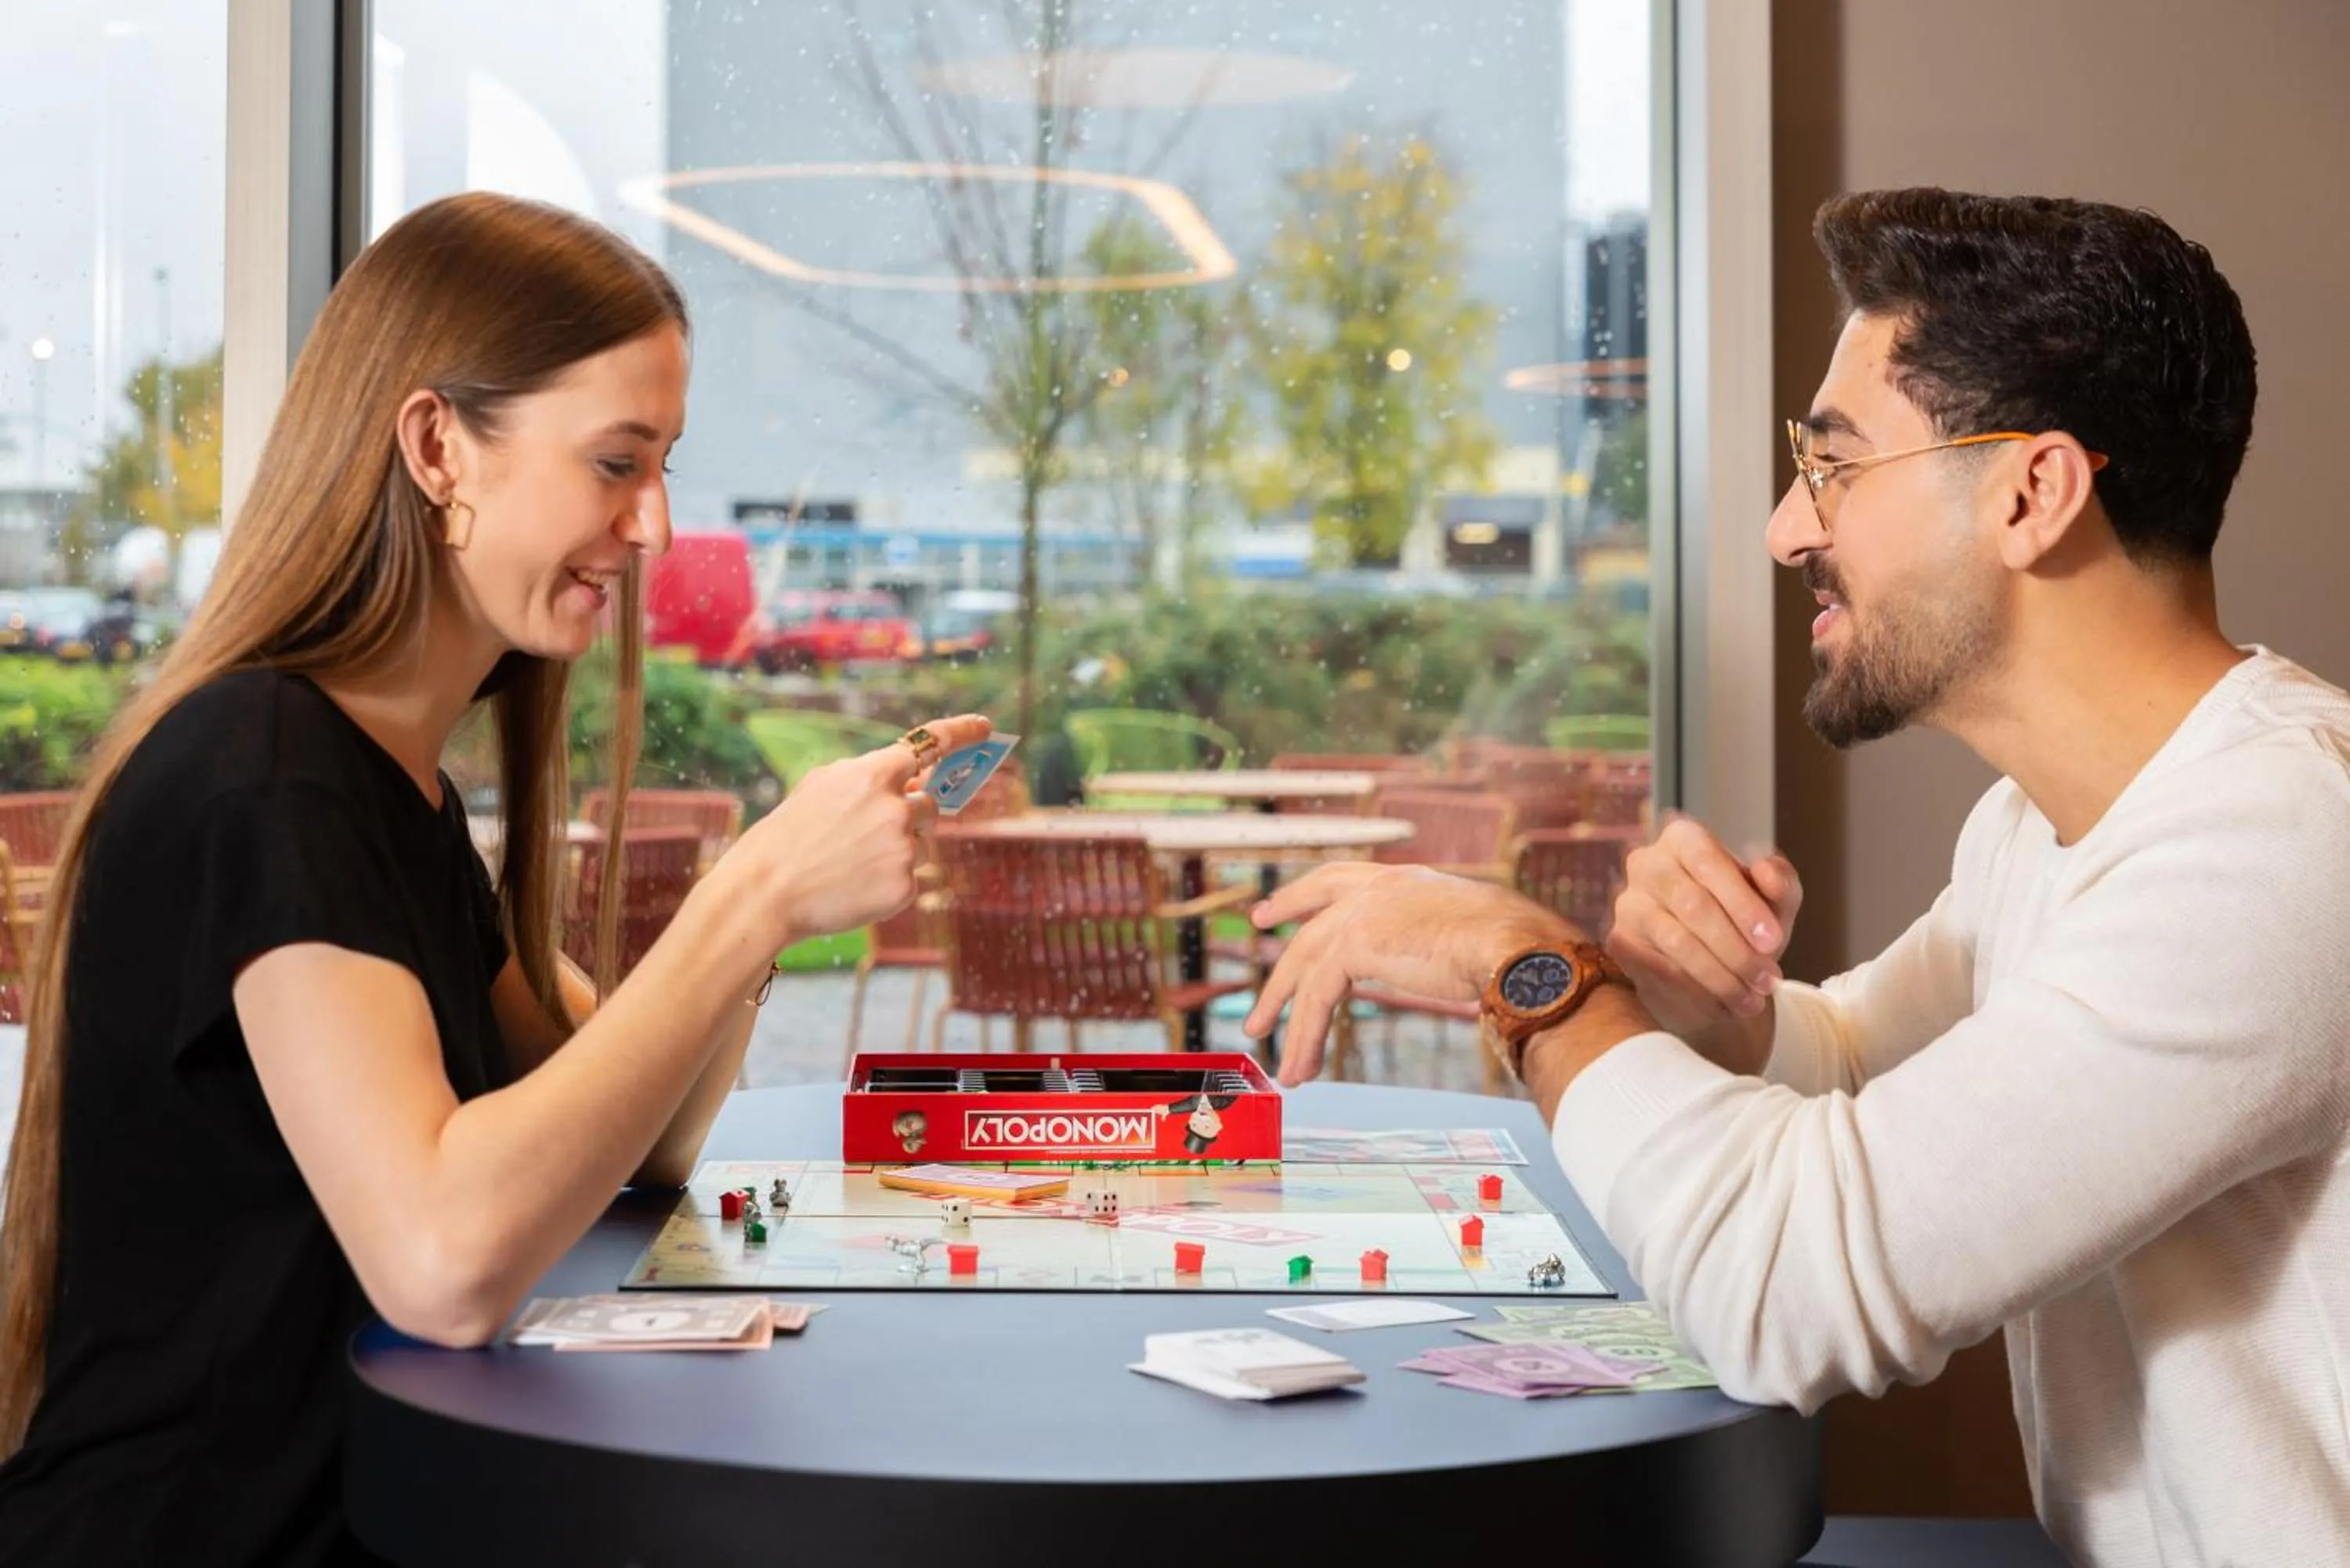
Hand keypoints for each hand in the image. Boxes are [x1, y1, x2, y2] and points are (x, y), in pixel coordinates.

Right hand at [722, 714, 991, 950]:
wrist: (765, 893)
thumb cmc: (785, 837)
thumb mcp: (819, 787)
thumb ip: (865, 777)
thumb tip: (906, 779)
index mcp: (870, 775)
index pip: (930, 744)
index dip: (961, 732)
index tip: (985, 726)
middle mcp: (895, 808)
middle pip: (928, 805)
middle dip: (907, 816)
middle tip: (865, 834)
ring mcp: (903, 848)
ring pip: (922, 843)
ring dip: (896, 850)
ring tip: (849, 863)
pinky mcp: (904, 886)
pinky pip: (910, 878)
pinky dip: (887, 883)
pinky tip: (854, 887)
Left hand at [1241, 863, 1574, 1086]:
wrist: (1518, 947)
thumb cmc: (1515, 948)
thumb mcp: (1469, 934)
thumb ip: (1441, 942)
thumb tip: (1454, 963)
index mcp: (1404, 881)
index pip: (1337, 879)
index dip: (1299, 896)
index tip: (1271, 911)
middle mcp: (1378, 887)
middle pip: (1309, 926)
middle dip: (1281, 970)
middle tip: (1259, 1009)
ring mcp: (1363, 912)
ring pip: (1307, 971)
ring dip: (1290, 1023)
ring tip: (1281, 1066)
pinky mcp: (1356, 943)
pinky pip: (1317, 998)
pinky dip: (1306, 1037)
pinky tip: (1301, 1068)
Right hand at [1606, 815, 1799, 1068]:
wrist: (1710, 968)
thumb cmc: (1743, 924)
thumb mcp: (1774, 904)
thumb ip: (1780, 884)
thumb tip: (1766, 871)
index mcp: (1684, 839)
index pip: (1708, 860)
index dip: (1742, 901)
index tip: (1773, 941)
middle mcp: (1647, 863)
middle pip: (1692, 903)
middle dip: (1736, 947)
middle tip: (1768, 979)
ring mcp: (1628, 904)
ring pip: (1676, 941)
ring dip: (1721, 976)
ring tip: (1752, 1000)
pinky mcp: (1619, 942)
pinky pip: (1659, 970)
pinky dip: (1699, 994)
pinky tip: (1725, 1007)